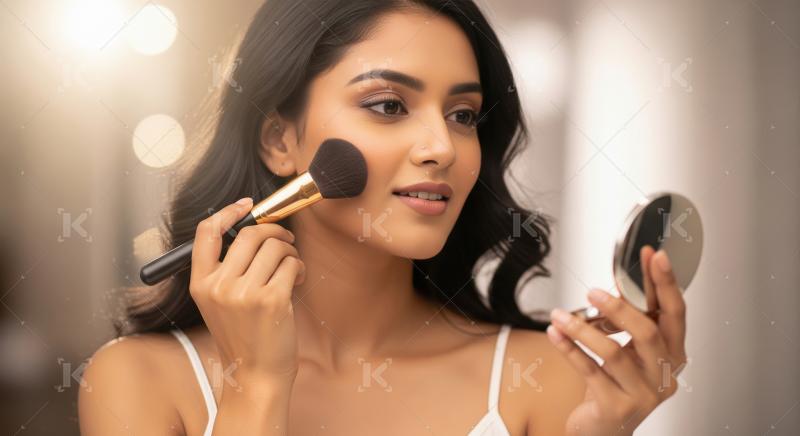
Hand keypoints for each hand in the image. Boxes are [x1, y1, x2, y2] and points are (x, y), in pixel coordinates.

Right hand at [189, 197, 305, 391]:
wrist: (255, 376)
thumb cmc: (243, 337)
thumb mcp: (219, 303)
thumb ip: (226, 269)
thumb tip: (253, 229)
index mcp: (200, 284)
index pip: (206, 232)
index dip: (228, 212)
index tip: (248, 206)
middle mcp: (218, 286)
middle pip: (249, 234)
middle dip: (274, 231)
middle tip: (285, 241)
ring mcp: (244, 293)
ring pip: (274, 247)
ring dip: (290, 251)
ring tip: (292, 267)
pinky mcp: (271, 300)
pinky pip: (292, 264)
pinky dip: (300, 267)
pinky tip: (298, 281)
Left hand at [546, 245, 686, 435]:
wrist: (602, 428)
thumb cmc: (615, 385)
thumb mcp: (627, 350)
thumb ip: (626, 321)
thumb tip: (616, 284)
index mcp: (673, 354)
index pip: (675, 312)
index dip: (665, 283)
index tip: (654, 256)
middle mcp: (664, 375)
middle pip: (650, 332)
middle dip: (621, 307)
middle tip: (593, 292)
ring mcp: (643, 394)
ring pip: (614, 353)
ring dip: (583, 329)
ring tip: (561, 315)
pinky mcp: (617, 408)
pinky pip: (590, 371)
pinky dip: (569, 349)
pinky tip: (555, 334)